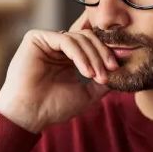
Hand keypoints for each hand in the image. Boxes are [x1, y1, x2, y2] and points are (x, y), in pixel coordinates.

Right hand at [0, 14, 116, 132]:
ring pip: (78, 37)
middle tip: (110, 70)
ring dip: (92, 56)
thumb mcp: (86, 94)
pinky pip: (65, 39)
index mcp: (66, 57)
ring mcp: (46, 41)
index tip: (116, 69)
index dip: (105, 53)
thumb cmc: (53, 107)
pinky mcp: (36, 38)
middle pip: (87, 37)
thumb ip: (102, 82)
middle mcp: (56, 46)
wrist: (30, 114)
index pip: (91, 44)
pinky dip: (79, 54)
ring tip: (96, 75)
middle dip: (102, 53)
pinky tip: (85, 71)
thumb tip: (122, 72)